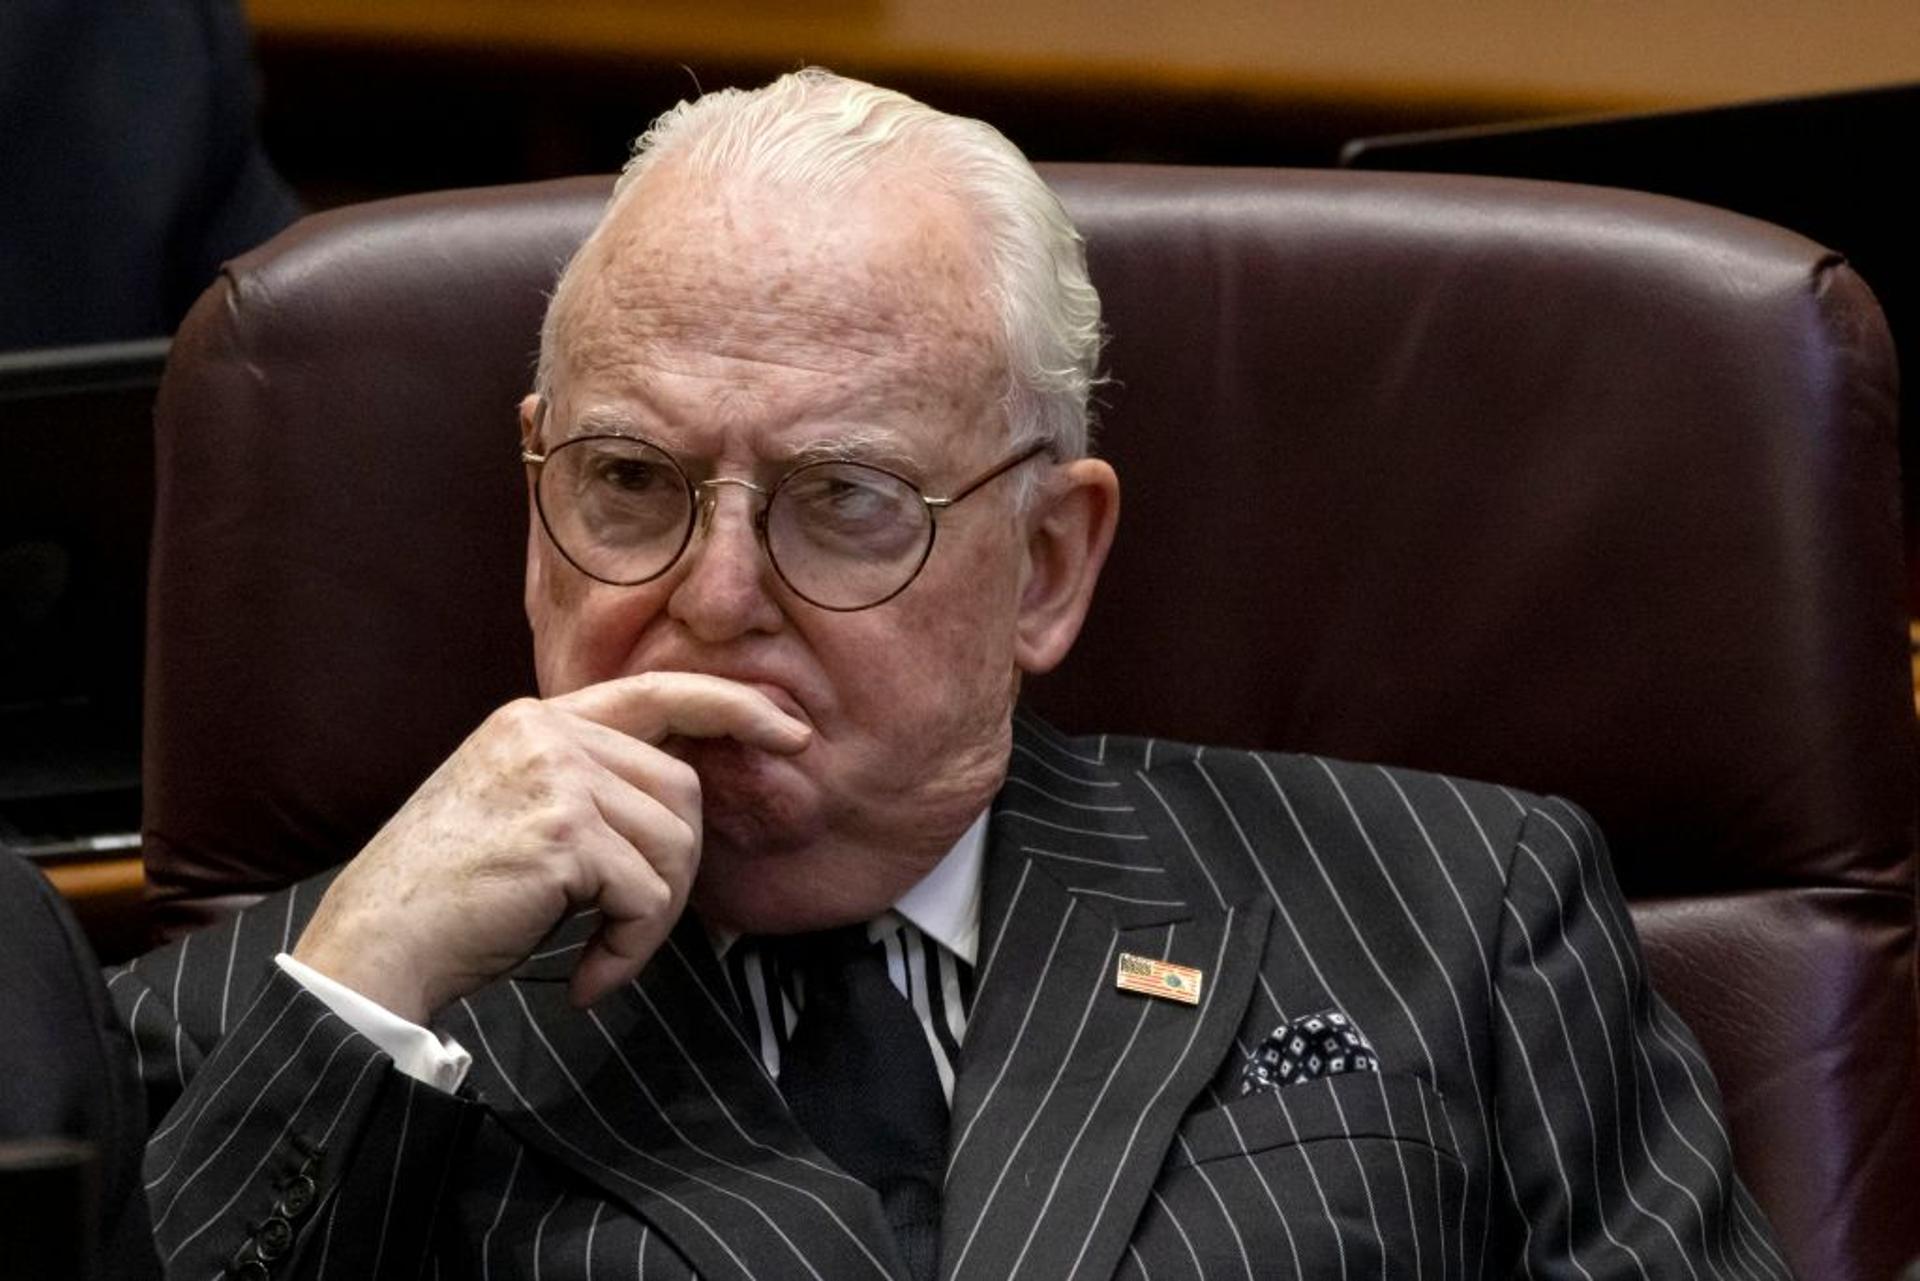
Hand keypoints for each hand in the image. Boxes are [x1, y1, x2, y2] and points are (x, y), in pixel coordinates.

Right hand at [292, 673, 809, 1021]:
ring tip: (603, 956)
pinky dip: (631, 951)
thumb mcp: (518, 810)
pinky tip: (587, 979)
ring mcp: (557, 776)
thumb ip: (587, 786)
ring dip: (651, 922)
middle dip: (677, 872)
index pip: (658, 692)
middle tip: (633, 931)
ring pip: (673, 848)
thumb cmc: (446, 898)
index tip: (790, 732)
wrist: (374, 945)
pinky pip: (649, 897)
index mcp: (539, 722)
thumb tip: (682, 803)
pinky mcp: (566, 832)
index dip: (734, 708)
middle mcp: (549, 733)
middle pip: (681, 791)